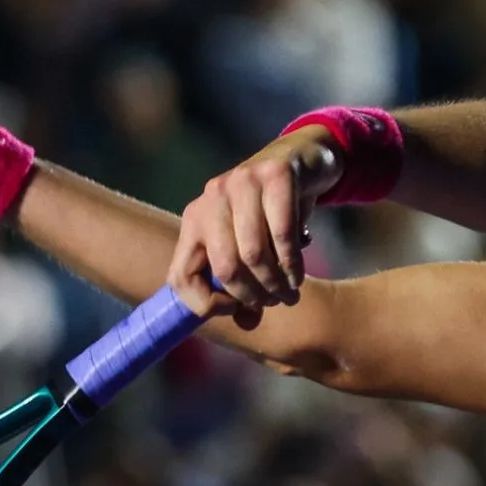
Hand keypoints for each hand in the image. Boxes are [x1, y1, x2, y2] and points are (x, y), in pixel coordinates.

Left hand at [169, 126, 341, 327]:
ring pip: (254, 253)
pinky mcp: (275, 175)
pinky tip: (299, 273)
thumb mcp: (252, 245)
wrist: (305, 160)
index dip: (205, 305)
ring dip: (276, 283)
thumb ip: (244, 284)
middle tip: (274, 302)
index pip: (180, 276)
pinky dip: (293, 263)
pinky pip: (282, 234)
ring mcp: (241, 182)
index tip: (237, 309)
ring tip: (290, 291)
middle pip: (223, 267)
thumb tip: (246, 324)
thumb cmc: (274, 212)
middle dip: (252, 295)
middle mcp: (211, 197)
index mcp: (195, 219)